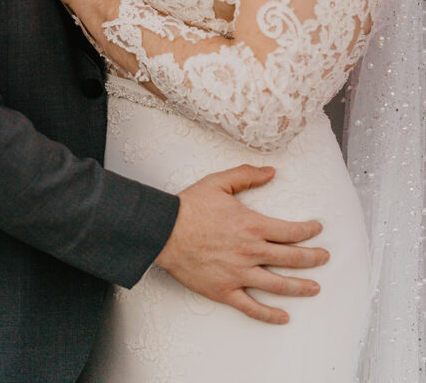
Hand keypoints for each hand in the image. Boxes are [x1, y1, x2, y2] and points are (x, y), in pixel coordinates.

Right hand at [155, 164, 328, 324]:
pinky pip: (252, 308)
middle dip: (313, 258)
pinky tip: (283, 316)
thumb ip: (247, 176)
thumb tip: (272, 172)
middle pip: (292, 258)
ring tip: (315, 288)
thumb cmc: (190, 206)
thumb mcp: (219, 182)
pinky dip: (270, 315)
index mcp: (252, 225)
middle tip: (325, 258)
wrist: (164, 230)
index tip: (317, 229)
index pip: (291, 231)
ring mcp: (239, 274)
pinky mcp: (225, 291)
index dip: (309, 230)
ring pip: (278, 285)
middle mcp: (251, 251)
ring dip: (300, 287)